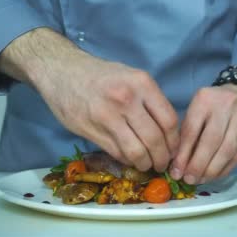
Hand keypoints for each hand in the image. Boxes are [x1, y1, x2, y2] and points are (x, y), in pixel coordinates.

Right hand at [0, 28, 178, 171]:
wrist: (61, 71)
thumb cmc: (100, 75)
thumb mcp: (130, 76)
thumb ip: (149, 100)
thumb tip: (167, 132)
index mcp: (141, 83)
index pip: (168, 120)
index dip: (174, 141)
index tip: (174, 149)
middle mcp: (126, 99)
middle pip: (155, 139)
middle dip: (162, 158)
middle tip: (162, 164)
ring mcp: (107, 116)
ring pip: (136, 151)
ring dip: (145, 164)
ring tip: (147, 165)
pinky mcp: (91, 130)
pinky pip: (117, 153)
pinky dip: (127, 160)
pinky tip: (129, 159)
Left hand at [169, 84, 236, 183]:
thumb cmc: (215, 106)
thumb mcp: (198, 110)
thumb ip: (187, 132)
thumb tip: (177, 163)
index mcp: (205, 99)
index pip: (192, 129)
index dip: (183, 154)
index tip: (176, 171)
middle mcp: (225, 106)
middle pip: (210, 141)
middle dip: (198, 165)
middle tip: (189, 179)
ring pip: (226, 151)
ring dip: (212, 170)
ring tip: (200, 180)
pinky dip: (225, 169)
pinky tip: (215, 176)